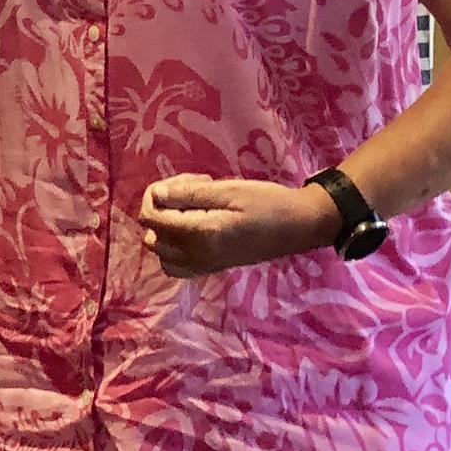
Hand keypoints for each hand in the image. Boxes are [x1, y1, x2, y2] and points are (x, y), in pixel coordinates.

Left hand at [138, 175, 340, 278]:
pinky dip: (174, 246)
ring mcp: (203, 267)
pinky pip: (176, 264)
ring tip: (193, 208)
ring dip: (167, 228)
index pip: (152, 219)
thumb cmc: (267, 202)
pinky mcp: (211, 269)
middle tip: (193, 191)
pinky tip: (193, 226)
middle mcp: (196, 257)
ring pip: (161, 253)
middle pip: (153, 235)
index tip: (185, 181)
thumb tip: (156, 194)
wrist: (298, 226)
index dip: (157, 195)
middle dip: (162, 209)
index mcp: (200, 235)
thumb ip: (189, 194)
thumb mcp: (229, 190)